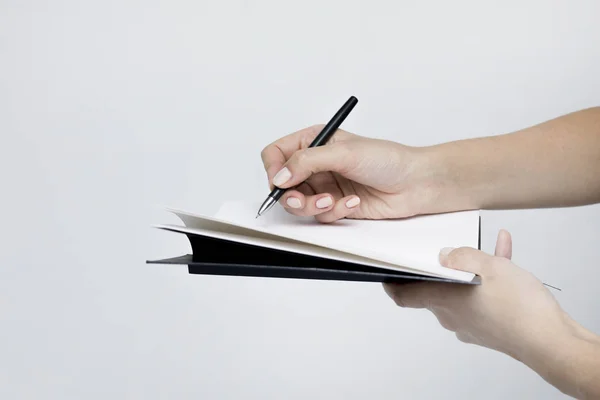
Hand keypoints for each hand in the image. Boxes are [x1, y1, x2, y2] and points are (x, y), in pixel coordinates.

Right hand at [260, 125, 437, 221]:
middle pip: (283, 184)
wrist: (415, 183)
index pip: (276, 154)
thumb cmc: (388, 159)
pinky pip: (319, 215)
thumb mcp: (344, 153)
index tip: (282, 182)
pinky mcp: (335, 205)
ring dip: (313, 206)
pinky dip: (334, 212)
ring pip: (298, 203)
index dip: (274, 169)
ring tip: (332, 201)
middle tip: (303, 200)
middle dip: (292, 195)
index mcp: (314, 141)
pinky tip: (353, 202)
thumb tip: (280, 176)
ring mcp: (324, 185)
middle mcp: (316, 164)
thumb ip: (307, 162)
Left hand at [383, 230, 572, 361]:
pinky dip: (491, 276)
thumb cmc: (518, 309)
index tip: (386, 272)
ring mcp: (472, 323)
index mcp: (442, 301)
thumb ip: (462, 256)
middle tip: (445, 248)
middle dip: (441, 267)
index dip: (391, 283)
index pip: (402, 296)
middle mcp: (452, 315)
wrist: (551, 340)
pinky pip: (485, 295)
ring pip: (464, 288)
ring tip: (485, 245)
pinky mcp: (492, 325)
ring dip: (471, 267)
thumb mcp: (487, 265)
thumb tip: (445, 255)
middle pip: (435, 288)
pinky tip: (503, 252)